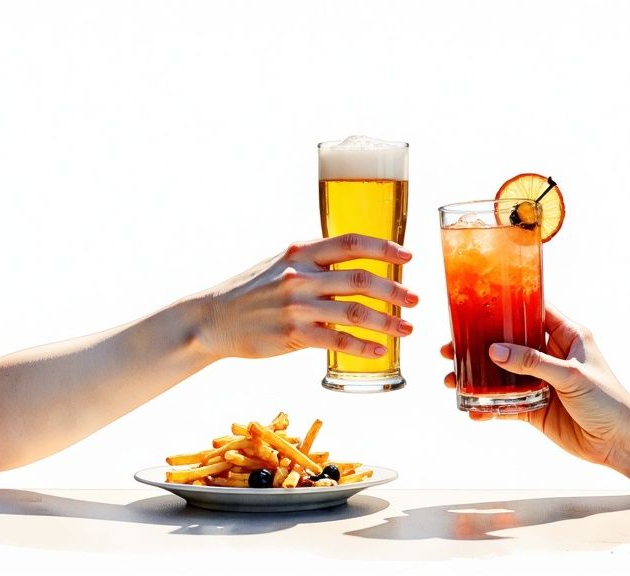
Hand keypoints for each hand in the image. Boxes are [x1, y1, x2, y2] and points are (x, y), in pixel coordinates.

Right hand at [199, 233, 417, 359]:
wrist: (213, 319)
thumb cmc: (252, 292)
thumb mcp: (281, 264)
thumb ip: (314, 262)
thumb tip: (354, 264)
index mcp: (301, 252)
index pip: (351, 242)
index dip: (385, 248)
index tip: (409, 256)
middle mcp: (301, 275)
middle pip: (362, 279)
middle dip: (395, 290)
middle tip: (416, 299)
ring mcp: (297, 305)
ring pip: (356, 311)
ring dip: (388, 321)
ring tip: (407, 329)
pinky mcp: (293, 334)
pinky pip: (338, 340)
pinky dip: (364, 347)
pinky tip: (380, 351)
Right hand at [441, 304, 629, 466]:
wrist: (621, 443)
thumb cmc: (609, 401)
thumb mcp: (571, 377)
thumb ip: (533, 363)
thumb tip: (495, 351)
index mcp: (567, 335)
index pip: (533, 310)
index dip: (506, 305)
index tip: (475, 304)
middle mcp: (551, 354)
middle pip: (508, 342)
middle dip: (479, 345)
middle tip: (450, 348)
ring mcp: (541, 381)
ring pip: (502, 374)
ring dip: (477, 377)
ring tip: (451, 380)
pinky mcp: (536, 408)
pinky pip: (506, 403)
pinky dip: (488, 406)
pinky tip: (471, 410)